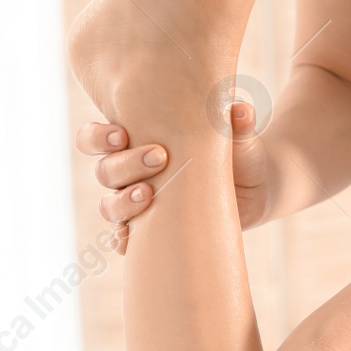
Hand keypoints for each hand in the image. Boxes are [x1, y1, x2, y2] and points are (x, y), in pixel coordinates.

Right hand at [75, 101, 272, 253]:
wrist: (255, 187)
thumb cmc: (238, 152)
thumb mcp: (239, 135)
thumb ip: (237, 120)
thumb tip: (239, 110)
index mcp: (138, 141)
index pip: (96, 139)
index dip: (99, 138)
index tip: (122, 134)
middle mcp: (132, 173)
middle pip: (104, 171)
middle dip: (125, 164)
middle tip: (159, 157)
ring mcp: (139, 203)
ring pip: (109, 205)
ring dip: (123, 201)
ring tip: (149, 194)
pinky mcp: (151, 230)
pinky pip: (124, 239)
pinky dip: (123, 239)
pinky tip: (132, 236)